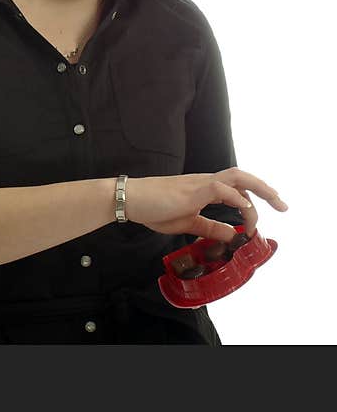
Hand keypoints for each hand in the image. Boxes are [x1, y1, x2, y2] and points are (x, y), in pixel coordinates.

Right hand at [124, 168, 287, 241]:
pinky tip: (244, 208)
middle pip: (242, 177)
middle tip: (282, 205)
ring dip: (259, 188)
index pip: (236, 189)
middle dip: (265, 189)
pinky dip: (236, 197)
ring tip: (275, 202)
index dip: (252, 206)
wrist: (129, 200)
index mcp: (203, 189)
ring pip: (236, 177)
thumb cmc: (152, 209)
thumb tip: (231, 234)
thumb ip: (209, 227)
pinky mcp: (192, 190)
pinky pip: (220, 189)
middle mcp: (205, 182)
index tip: (256, 227)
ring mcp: (199, 184)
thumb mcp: (186, 223)